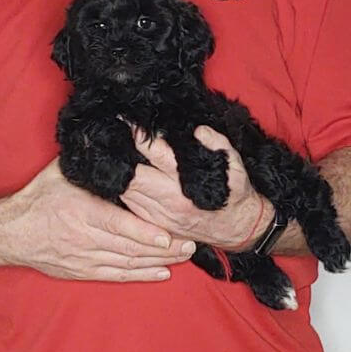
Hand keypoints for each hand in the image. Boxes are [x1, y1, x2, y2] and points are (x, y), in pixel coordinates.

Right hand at [0, 159, 195, 281]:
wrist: (10, 233)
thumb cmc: (37, 199)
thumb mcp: (60, 172)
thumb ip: (89, 159)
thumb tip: (110, 135)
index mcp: (83, 211)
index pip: (119, 225)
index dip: (145, 233)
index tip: (168, 236)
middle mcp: (85, 238)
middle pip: (130, 248)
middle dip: (163, 249)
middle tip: (189, 245)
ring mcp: (85, 258)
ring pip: (128, 264)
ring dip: (157, 262)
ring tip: (183, 257)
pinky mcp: (83, 271)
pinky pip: (116, 276)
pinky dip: (140, 276)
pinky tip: (161, 273)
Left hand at [120, 126, 273, 249]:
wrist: (236, 228)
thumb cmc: (233, 194)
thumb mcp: (235, 166)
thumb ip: (218, 144)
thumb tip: (199, 131)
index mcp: (185, 183)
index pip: (155, 155)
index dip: (139, 138)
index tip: (127, 123)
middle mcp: (169, 200)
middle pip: (132, 176)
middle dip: (121, 157)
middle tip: (114, 139)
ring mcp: (159, 214)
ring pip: (126, 192)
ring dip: (120, 174)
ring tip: (115, 156)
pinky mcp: (155, 223)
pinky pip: (130, 205)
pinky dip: (123, 190)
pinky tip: (123, 178)